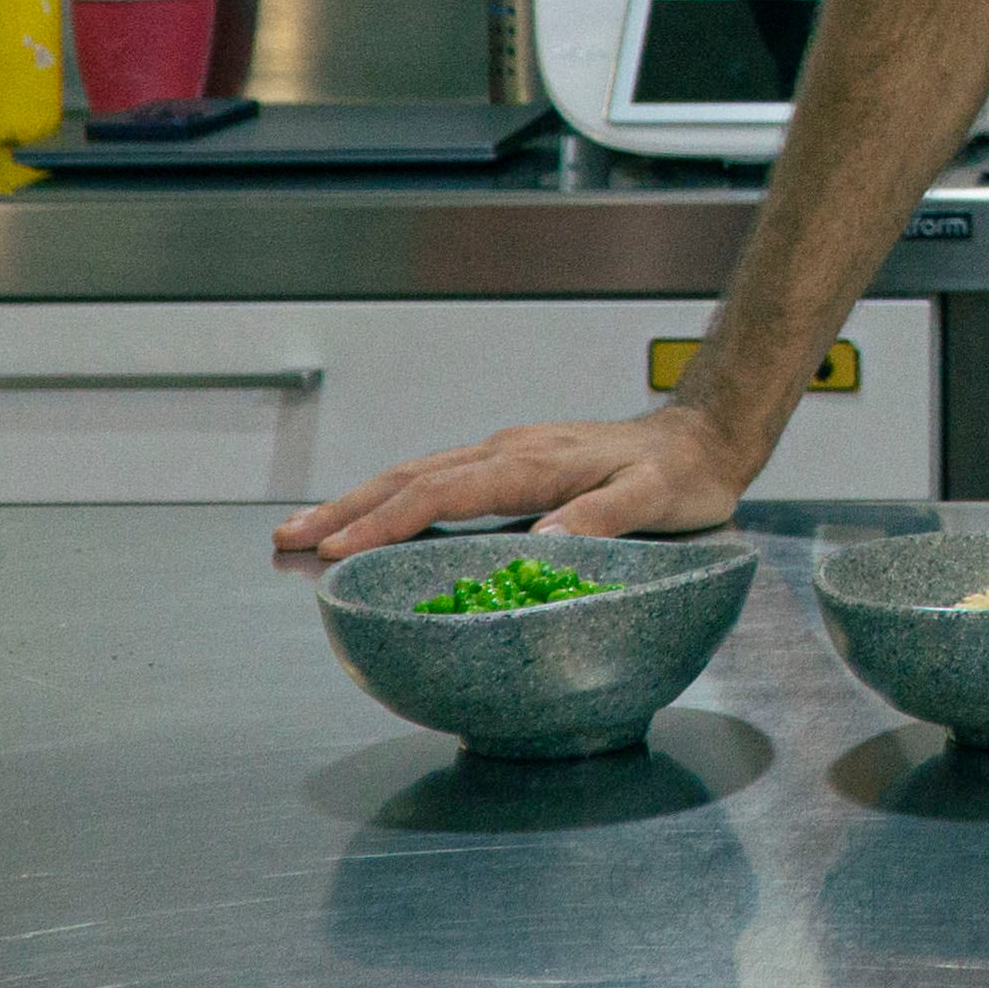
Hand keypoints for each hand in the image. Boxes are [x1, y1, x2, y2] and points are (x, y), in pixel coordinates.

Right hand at [275, 407, 752, 558]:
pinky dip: (392, 501)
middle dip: (346, 510)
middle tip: (286, 541)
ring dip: (357, 503)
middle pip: (411, 479)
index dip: (386, 521)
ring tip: (304, 532)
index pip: (443, 491)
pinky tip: (369, 521)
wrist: (702, 439)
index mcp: (533, 462)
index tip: (338, 548)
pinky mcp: (511, 465)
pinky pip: (437, 482)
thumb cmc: (680, 477)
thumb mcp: (654, 499)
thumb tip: (542, 541)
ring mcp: (507, 455)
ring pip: (417, 476)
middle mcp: (509, 452)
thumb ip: (601, 517)